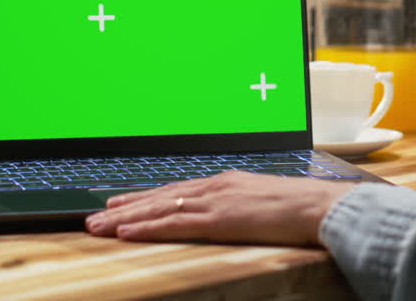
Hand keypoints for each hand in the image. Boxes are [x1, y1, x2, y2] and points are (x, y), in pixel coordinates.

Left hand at [84, 171, 355, 245]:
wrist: (321, 207)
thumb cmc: (302, 210)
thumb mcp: (265, 204)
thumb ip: (243, 208)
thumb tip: (233, 217)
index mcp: (226, 183)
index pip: (176, 191)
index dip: (144, 198)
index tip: (120, 204)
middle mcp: (215, 186)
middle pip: (160, 196)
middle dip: (125, 207)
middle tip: (94, 217)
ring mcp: (215, 200)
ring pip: (159, 208)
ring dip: (125, 218)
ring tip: (98, 226)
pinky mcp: (219, 218)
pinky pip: (175, 223)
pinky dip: (147, 226)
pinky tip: (126, 232)